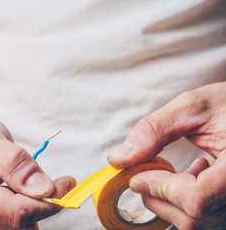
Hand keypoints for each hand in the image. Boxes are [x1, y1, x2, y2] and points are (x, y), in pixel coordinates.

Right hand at [0, 111, 74, 228]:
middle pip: (18, 228)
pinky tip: (8, 196)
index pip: (16, 215)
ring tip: (14, 184)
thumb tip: (45, 189)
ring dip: (28, 210)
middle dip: (38, 205)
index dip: (48, 202)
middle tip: (43, 180)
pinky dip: (18, 215)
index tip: (66, 185)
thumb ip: (15, 163)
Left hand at [108, 82, 225, 228]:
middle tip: (144, 175)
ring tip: (174, 172)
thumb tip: (118, 159)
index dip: (159, 188)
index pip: (195, 198)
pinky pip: (206, 218)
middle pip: (194, 217)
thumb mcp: (192, 107)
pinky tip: (193, 175)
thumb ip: (153, 130)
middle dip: (158, 197)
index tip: (137, 176)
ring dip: (171, 201)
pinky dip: (186, 203)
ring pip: (198, 223)